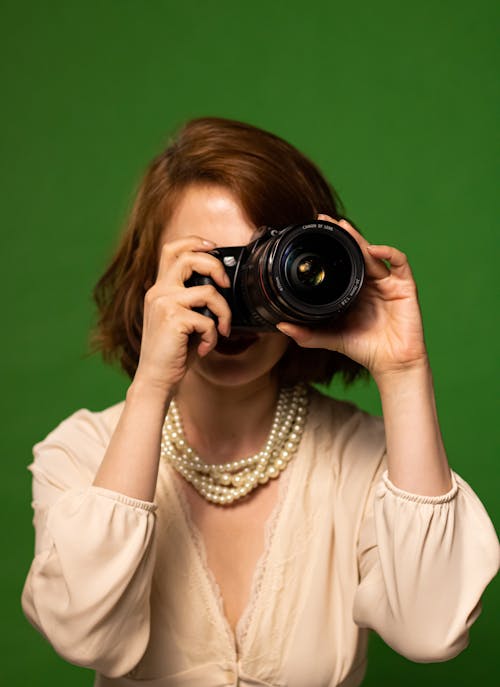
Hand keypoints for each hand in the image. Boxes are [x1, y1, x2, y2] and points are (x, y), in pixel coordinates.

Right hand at [133, 235, 231, 393]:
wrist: (156, 379)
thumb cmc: (174, 352)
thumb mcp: (183, 320)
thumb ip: (194, 300)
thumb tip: (222, 286)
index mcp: (159, 289)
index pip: (172, 249)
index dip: (195, 242)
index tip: (214, 248)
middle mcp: (158, 292)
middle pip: (189, 257)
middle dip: (215, 267)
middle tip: (226, 285)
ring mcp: (163, 304)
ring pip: (208, 292)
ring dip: (224, 312)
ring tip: (222, 330)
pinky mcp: (172, 319)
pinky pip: (207, 320)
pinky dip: (214, 336)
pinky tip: (206, 348)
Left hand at [276, 214, 427, 379]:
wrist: (391, 364)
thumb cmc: (364, 349)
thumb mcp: (330, 339)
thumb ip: (307, 334)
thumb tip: (281, 326)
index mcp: (353, 291)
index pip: (341, 262)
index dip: (331, 247)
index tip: (314, 232)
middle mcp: (370, 283)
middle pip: (356, 252)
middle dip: (343, 235)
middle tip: (326, 219)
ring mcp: (388, 283)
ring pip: (373, 254)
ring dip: (360, 239)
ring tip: (344, 228)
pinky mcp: (404, 287)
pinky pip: (399, 263)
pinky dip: (388, 253)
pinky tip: (373, 250)